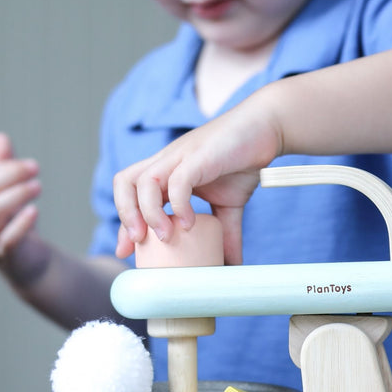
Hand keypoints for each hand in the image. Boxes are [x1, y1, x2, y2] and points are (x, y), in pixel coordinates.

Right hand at [0, 133, 45, 280]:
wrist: (26, 263)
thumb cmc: (14, 223)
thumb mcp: (8, 194)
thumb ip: (3, 168)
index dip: (6, 169)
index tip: (31, 165)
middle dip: (9, 177)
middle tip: (36, 167)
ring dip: (16, 196)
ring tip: (38, 186)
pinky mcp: (6, 254)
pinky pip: (7, 239)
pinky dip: (20, 224)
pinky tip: (35, 211)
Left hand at [113, 98, 281, 264]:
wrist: (266, 128)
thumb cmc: (244, 160)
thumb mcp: (231, 205)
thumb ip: (225, 232)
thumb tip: (231, 263)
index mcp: (168, 171)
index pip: (131, 194)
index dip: (125, 223)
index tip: (127, 250)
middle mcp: (167, 162)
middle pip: (124, 182)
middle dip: (125, 215)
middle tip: (138, 243)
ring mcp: (180, 156)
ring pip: (142, 182)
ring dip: (148, 213)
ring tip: (165, 237)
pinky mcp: (198, 156)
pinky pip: (177, 181)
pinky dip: (179, 205)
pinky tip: (190, 223)